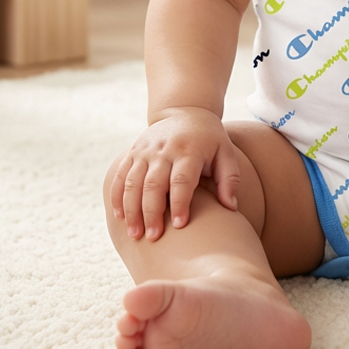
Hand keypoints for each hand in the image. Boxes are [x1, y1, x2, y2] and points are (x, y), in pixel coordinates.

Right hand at [109, 107, 240, 241]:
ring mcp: (145, 150)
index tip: (180, 226)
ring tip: (135, 234)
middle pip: (154, 184)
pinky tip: (119, 217)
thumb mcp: (226, 153)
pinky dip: (117, 196)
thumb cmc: (210, 140)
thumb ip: (230, 179)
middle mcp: (164, 149)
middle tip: (153, 237)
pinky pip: (119, 176)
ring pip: (132, 182)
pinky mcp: (133, 152)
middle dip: (152, 212)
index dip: (180, 203)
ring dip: (132, 209)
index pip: (182, 179)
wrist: (187, 112)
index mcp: (189, 150)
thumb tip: (230, 208)